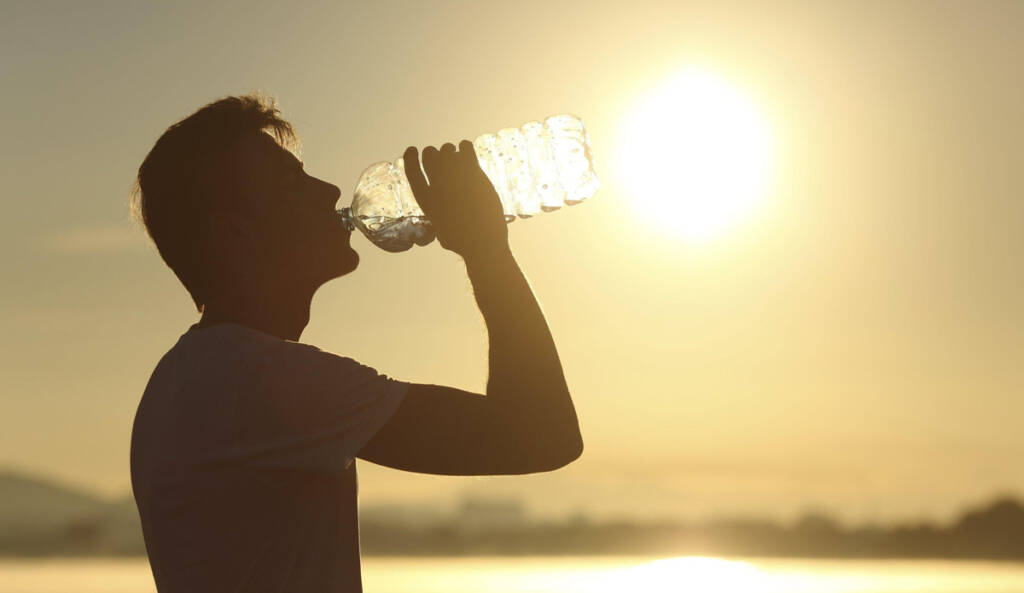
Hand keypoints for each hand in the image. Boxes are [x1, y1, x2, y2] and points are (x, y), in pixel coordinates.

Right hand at [403, 142, 508, 258]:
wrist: (482, 241)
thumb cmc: (462, 242)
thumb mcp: (441, 231)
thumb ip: (438, 218)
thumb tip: (439, 221)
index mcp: (426, 199)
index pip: (412, 170)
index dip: (410, 157)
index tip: (412, 149)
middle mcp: (437, 185)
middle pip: (430, 155)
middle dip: (434, 154)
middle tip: (444, 159)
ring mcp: (454, 177)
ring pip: (447, 149)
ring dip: (451, 151)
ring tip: (459, 158)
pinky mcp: (473, 173)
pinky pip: (465, 147)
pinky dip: (465, 147)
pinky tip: (468, 153)